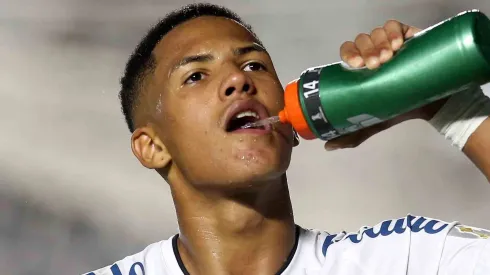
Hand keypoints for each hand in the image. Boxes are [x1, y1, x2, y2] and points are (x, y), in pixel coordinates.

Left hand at [325, 20, 425, 150]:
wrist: (429, 106)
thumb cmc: (397, 109)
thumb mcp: (372, 122)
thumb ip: (352, 133)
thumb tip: (328, 146)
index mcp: (361, 68)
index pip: (347, 52)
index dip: (349, 54)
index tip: (356, 65)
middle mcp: (373, 52)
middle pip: (361, 41)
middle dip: (366, 50)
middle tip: (374, 65)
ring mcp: (389, 43)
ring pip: (376, 33)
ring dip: (379, 43)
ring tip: (387, 58)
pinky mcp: (407, 36)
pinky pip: (395, 26)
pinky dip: (394, 32)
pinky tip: (398, 44)